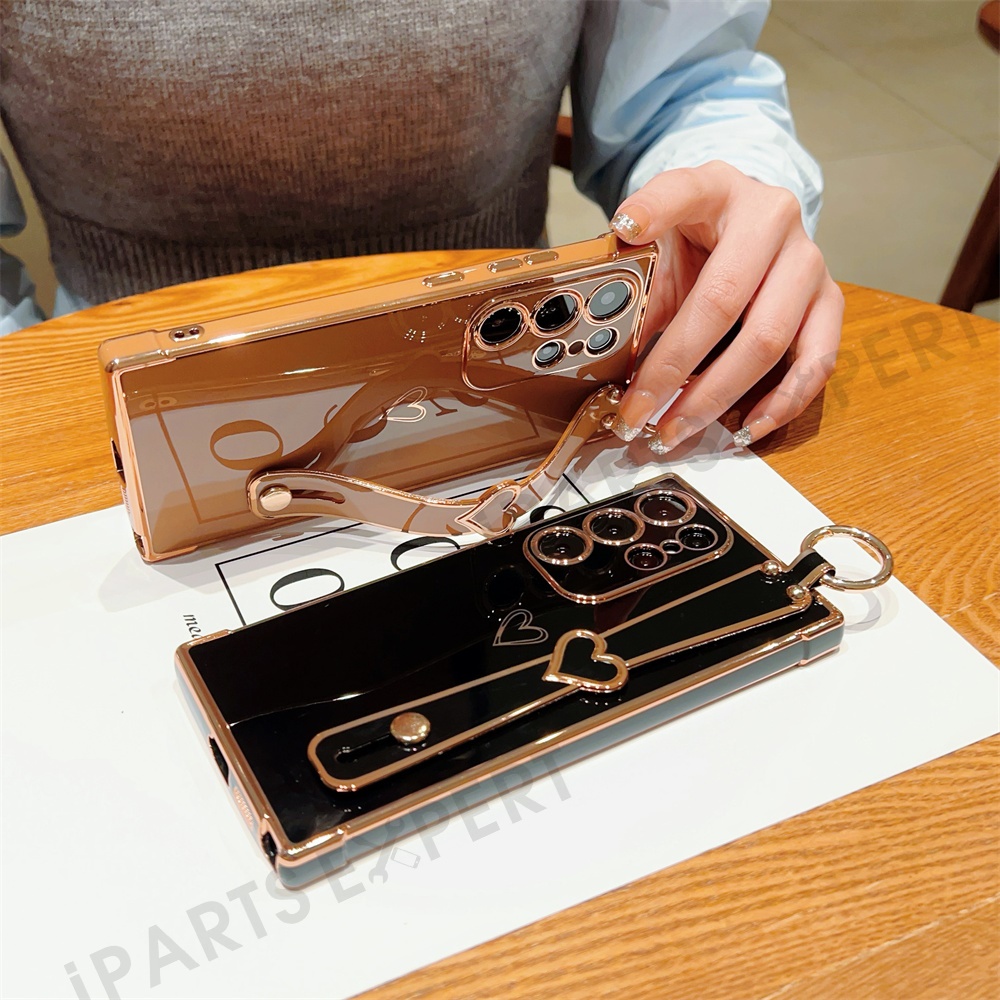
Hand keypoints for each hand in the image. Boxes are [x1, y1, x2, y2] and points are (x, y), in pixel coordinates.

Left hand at [609, 160, 842, 451]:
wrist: (749, 225)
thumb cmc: (697, 236)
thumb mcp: (661, 236)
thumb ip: (635, 275)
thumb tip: (605, 349)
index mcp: (719, 189)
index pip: (684, 192)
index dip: (655, 210)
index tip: (626, 228)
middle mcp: (774, 218)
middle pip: (723, 302)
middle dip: (674, 366)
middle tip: (637, 412)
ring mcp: (809, 260)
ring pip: (769, 341)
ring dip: (717, 397)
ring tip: (676, 430)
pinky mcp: (829, 300)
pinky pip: (816, 360)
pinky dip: (780, 403)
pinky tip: (744, 429)